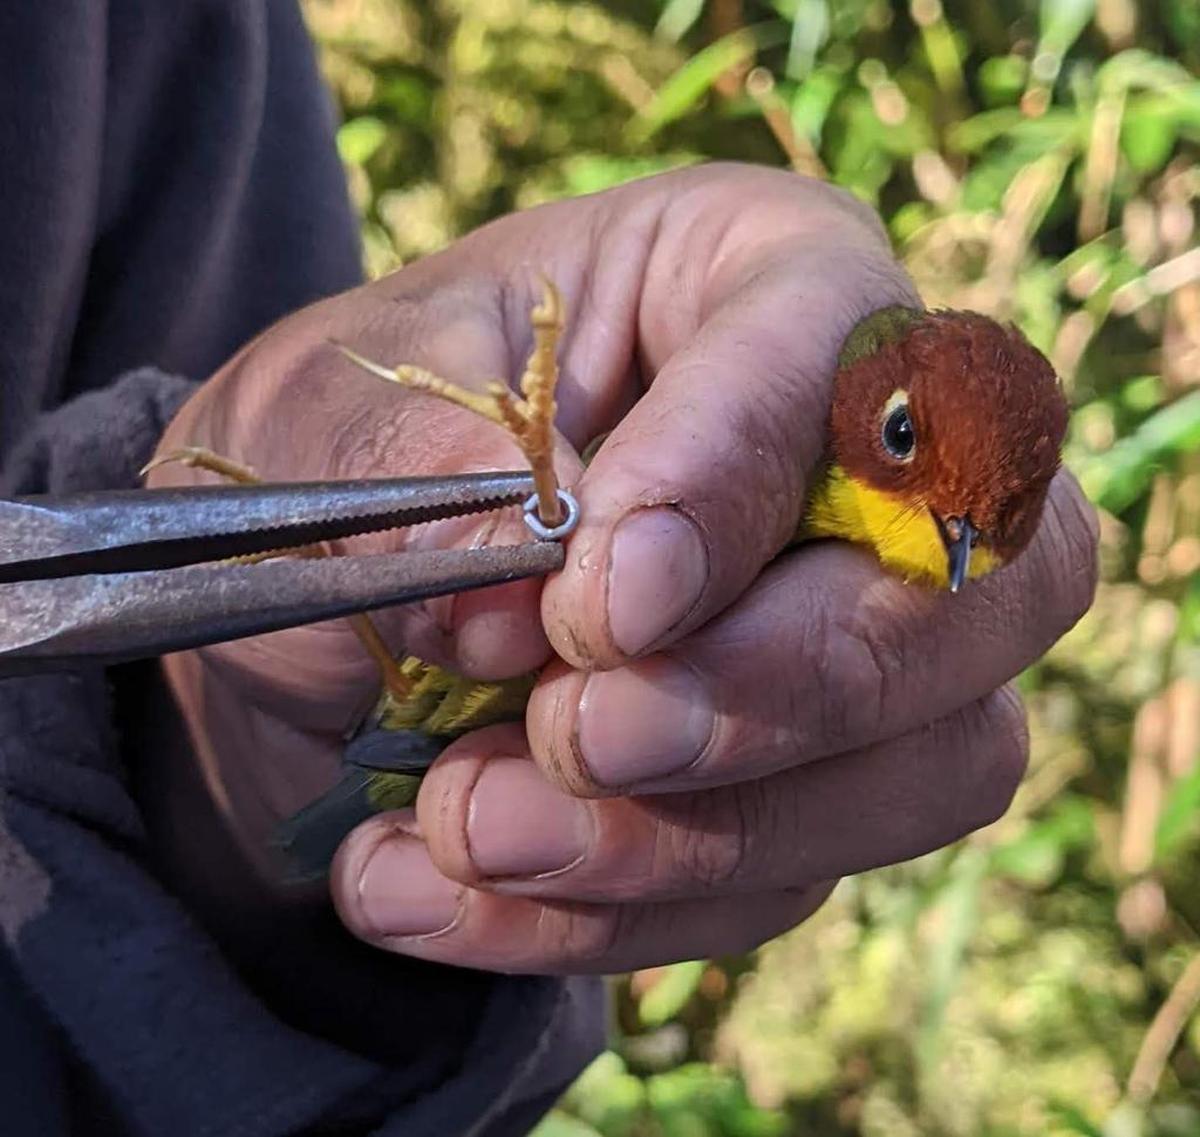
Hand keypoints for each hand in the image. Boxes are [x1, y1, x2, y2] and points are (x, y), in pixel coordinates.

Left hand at [149, 163, 1098, 973]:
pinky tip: (442, 887)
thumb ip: (423, 474)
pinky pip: (785, 882)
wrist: (315, 614)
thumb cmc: (345, 454)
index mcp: (753, 277)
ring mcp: (863, 639)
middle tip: (574, 739)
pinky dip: (616, 910)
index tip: (605, 604)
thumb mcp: (329, 417)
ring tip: (461, 828)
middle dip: (773, 691)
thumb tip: (527, 593)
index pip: (843, 354)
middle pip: (975, 584)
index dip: (743, 481)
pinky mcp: (813, 787)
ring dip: (687, 835)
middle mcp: (857, 463)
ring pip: (930, 765)